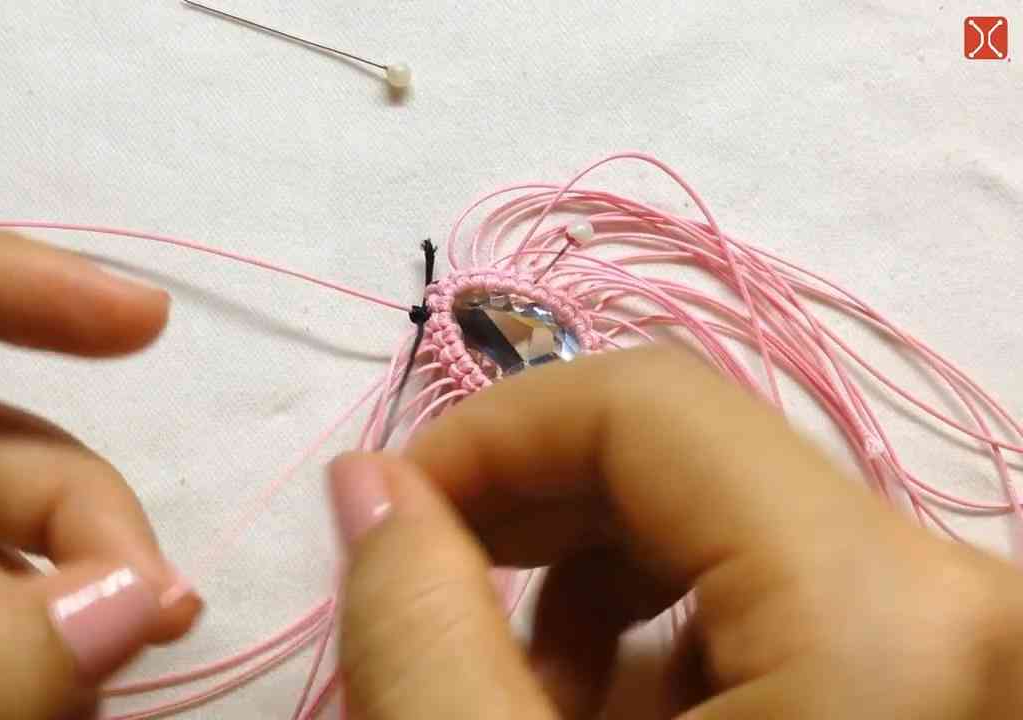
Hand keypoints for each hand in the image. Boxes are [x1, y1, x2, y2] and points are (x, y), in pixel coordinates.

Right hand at [329, 346, 1022, 718]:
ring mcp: (951, 640)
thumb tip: (363, 484)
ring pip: (724, 534)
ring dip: (585, 591)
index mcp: (879, 612)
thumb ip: (420, 631)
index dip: (488, 437)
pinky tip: (605, 717)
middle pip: (684, 462)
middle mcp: (950, 599)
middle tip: (425, 597)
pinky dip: (663, 642)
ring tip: (515, 693)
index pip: (644, 407)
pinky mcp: (929, 676)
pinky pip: (775, 601)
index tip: (388, 514)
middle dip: (525, 517)